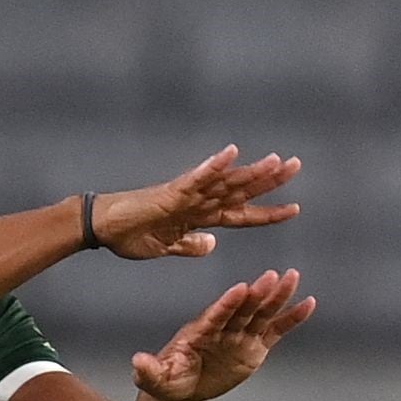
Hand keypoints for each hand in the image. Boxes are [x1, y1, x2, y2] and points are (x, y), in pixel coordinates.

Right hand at [92, 147, 300, 260]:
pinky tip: (231, 153)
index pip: (242, 213)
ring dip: (252, 171)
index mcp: (200, 216)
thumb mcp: (169, 248)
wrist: (103, 229)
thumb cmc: (130, 236)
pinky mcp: (171, 193)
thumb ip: (191, 245)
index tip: (294, 209)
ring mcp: (187, 195)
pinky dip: (214, 165)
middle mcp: (199, 201)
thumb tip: (212, 245)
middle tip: (296, 165)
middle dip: (270, 180)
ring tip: (277, 161)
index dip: (268, 212)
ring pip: (226, 181)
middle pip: (241, 189)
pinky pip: (196, 178)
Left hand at [135, 269, 316, 400]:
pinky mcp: (253, 346)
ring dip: (278, 297)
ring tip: (292, 277)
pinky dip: (292, 319)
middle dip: (258, 294)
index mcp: (200, 333)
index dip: (228, 303)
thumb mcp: (154, 379)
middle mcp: (223, 329)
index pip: (216, 315)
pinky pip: (276, 331)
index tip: (241, 288)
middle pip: (243, 309)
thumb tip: (138, 363)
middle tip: (273, 276)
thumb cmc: (165, 381)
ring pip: (262, 314)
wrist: (180, 388)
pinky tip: (308, 304)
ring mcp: (240, 336)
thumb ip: (149, 371)